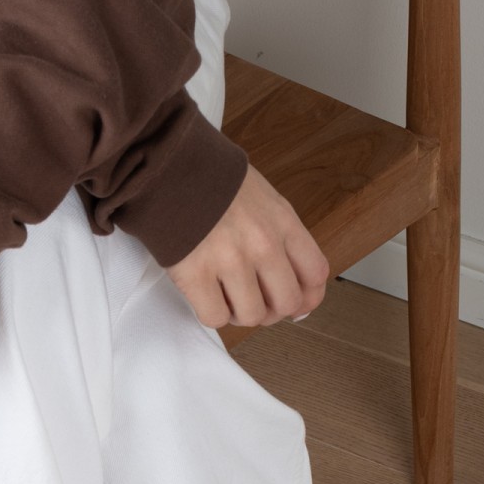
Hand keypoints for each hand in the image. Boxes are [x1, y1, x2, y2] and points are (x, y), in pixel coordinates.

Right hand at [165, 163, 329, 330]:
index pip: (315, 274)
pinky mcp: (195, 275)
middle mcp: (262, 243)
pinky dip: (211, 312)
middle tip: (255, 299)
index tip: (294, 301)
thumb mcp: (263, 198)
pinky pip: (215, 317)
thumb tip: (295, 288)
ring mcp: (229, 261)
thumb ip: (282, 238)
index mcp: (282, 222)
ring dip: (239, 313)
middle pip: (286, 303)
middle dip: (272, 309)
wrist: (169, 165)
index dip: (306, 297)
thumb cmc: (213, 180)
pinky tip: (206, 294)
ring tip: (226, 294)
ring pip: (251, 316)